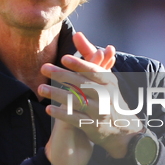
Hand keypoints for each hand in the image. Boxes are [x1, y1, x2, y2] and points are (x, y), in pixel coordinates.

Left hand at [44, 33, 115, 164]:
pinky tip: (49, 109)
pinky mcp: (92, 126)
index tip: (63, 58)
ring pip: (77, 101)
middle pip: (82, 84)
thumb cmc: (109, 96)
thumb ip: (89, 55)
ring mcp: (99, 112)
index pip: (93, 71)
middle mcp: (106, 96)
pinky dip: (62, 114)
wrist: (123, 129)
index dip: (79, 64)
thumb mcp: (103, 76)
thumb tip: (77, 35)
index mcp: (108, 82)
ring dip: (58, 94)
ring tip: (41, 89)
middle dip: (62, 76)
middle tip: (43, 68)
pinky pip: (75, 119)